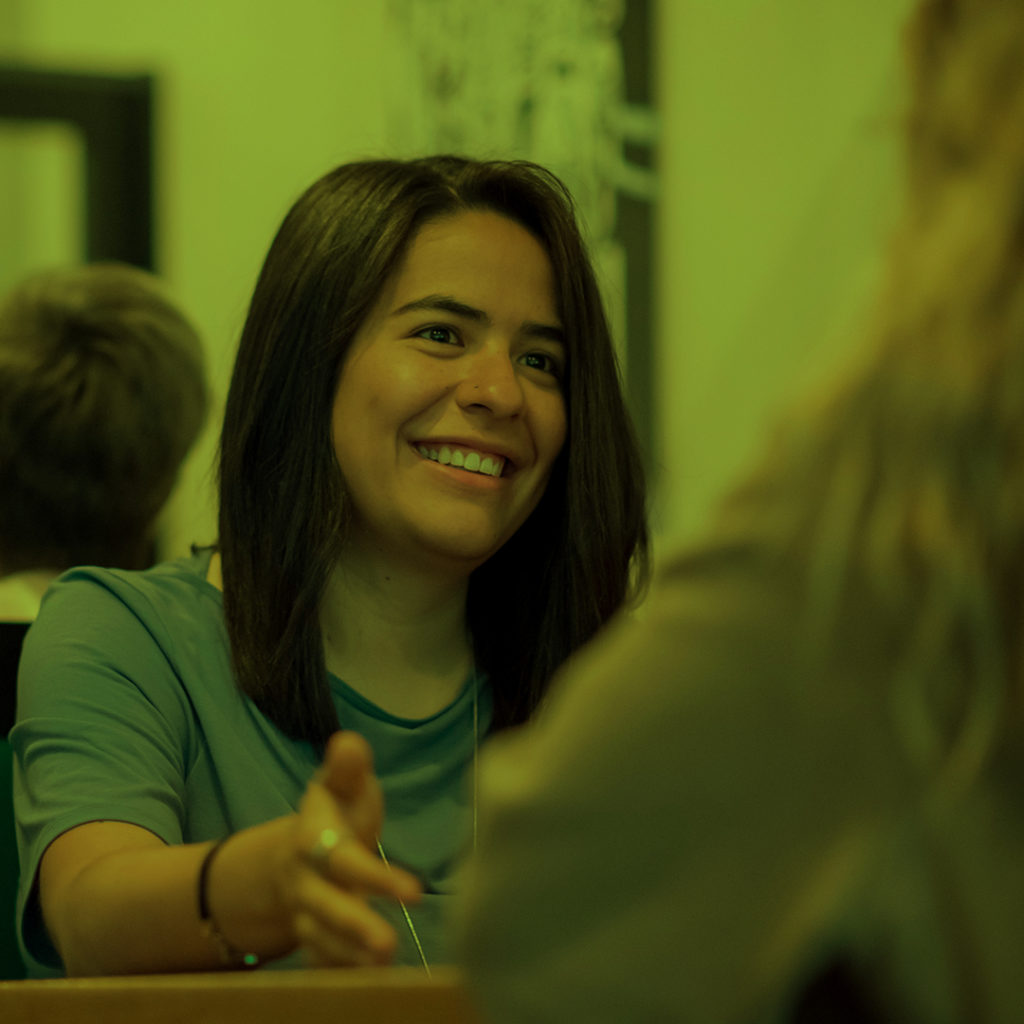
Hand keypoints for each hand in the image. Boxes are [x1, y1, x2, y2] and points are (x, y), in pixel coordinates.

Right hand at [282, 731, 421, 966]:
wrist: (295, 852)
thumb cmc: (335, 812)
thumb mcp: (339, 784)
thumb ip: (348, 767)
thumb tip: (349, 743)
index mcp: (313, 839)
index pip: (344, 861)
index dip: (376, 878)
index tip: (416, 893)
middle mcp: (306, 881)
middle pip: (326, 908)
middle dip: (355, 928)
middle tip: (389, 946)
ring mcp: (306, 914)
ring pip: (322, 941)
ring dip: (350, 956)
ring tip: (386, 966)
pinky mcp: (313, 938)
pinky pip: (321, 962)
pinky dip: (341, 974)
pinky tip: (374, 984)